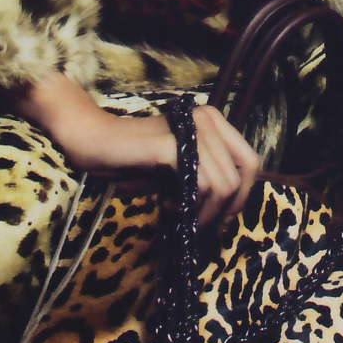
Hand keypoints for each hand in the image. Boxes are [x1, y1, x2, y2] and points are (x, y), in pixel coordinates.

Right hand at [7, 71, 261, 228]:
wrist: (91, 142)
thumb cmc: (131, 160)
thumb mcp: (178, 171)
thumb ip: (206, 181)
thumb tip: (230, 213)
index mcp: (213, 121)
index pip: (251, 163)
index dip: (240, 196)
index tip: (216, 218)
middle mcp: (208, 118)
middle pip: (243, 175)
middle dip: (225, 209)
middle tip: (198, 224)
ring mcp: (193, 129)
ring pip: (225, 184)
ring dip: (206, 212)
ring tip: (180, 216)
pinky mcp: (175, 144)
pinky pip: (204, 184)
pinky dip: (191, 206)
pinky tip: (169, 207)